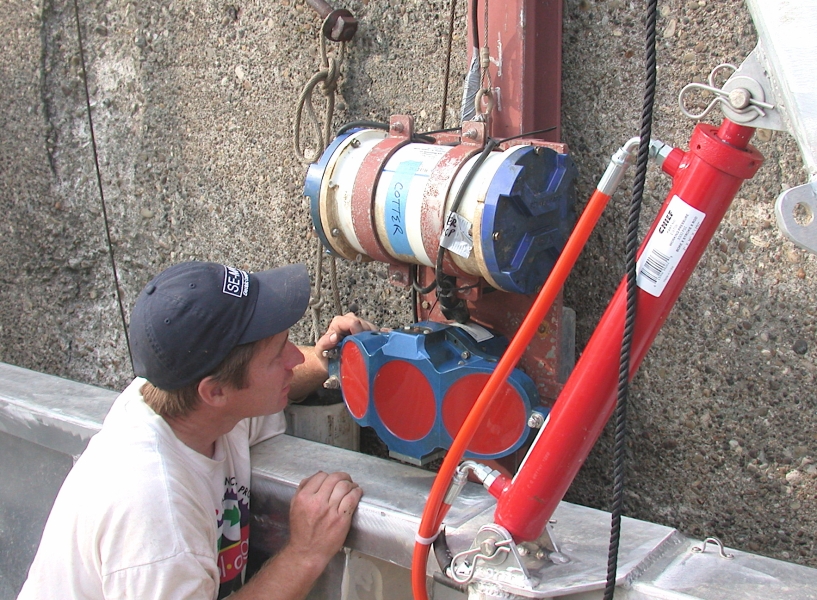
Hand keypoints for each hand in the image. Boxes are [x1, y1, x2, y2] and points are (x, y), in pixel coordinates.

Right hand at [232, 472, 362, 599]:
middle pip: (334, 478)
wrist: (307, 552)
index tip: (332, 479)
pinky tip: (357, 492)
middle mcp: (317, 502)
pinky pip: (352, 499)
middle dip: (343, 476)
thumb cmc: (301, 531)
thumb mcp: (295, 507)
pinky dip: (357, 492)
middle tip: (346, 479)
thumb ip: (303, 490)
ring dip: (351, 483)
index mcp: (304, 498)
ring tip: (352, 486)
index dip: (328, 475)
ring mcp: (330, 511)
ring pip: (344, 486)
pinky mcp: (341, 519)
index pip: (320, 476)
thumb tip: (315, 476)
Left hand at [289, 314, 379, 399]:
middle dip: (365, 338)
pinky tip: (376, 348)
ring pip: (373, 330)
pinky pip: (378, 334)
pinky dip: (379, 341)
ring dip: (372, 341)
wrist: (331, 363)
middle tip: (362, 351)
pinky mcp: (369, 333)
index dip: (358, 331)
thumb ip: (324, 343)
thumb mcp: (321, 351)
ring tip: (366, 351)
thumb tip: (334, 336)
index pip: (353, 322)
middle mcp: (351, 321)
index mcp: (339, 322)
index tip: (359, 344)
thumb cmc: (326, 356)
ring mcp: (361, 326)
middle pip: (365, 325)